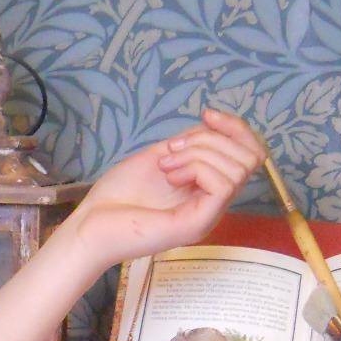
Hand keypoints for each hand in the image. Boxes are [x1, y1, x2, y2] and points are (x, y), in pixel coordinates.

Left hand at [65, 108, 265, 270]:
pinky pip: (222, 184)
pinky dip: (196, 168)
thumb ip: (190, 144)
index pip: (250, 154)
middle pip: (249, 157)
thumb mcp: (160, 155)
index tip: (207, 114)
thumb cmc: (117, 197)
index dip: (236, 128)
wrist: (91, 225)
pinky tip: (170, 176)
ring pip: (238, 168)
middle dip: (212, 140)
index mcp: (206, 189)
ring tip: (166, 165)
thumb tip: (214, 125)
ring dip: (198, 153)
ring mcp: (209, 215)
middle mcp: (213, 203)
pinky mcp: (199, 224)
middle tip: (172, 150)